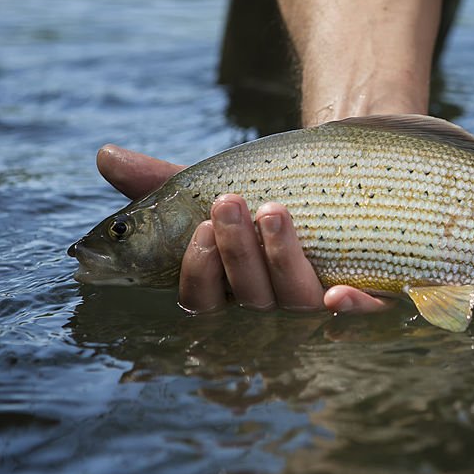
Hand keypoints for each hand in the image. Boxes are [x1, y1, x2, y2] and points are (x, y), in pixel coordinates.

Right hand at [95, 144, 389, 315]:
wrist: (348, 175)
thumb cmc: (272, 192)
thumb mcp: (221, 187)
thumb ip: (164, 182)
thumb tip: (104, 155)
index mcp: (230, 289)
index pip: (203, 303)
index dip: (200, 273)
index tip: (202, 226)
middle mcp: (273, 306)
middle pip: (249, 300)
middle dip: (236, 255)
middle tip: (231, 204)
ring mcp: (319, 305)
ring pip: (296, 301)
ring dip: (280, 260)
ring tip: (274, 209)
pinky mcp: (369, 299)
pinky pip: (361, 317)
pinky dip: (350, 309)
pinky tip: (341, 291)